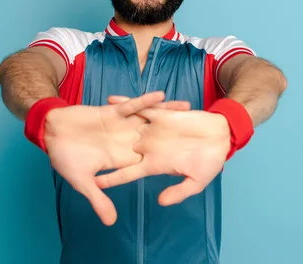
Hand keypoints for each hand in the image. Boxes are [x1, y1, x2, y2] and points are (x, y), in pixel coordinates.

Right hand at [43, 91, 189, 225]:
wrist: (50, 132)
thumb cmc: (64, 158)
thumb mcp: (81, 182)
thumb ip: (98, 198)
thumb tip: (110, 221)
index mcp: (121, 159)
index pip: (148, 161)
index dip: (167, 161)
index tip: (188, 160)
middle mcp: (126, 141)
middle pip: (157, 137)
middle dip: (176, 134)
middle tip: (199, 131)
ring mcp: (121, 125)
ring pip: (149, 118)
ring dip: (167, 113)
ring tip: (189, 108)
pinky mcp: (113, 111)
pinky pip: (133, 105)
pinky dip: (145, 101)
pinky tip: (161, 95)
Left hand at [94, 109, 230, 205]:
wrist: (222, 137)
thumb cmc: (211, 161)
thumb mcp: (196, 182)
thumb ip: (178, 192)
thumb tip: (160, 202)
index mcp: (155, 164)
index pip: (128, 173)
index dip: (111, 178)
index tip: (93, 184)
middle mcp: (150, 146)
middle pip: (121, 149)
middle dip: (102, 149)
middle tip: (79, 150)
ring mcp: (155, 130)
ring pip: (126, 126)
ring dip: (109, 123)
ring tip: (88, 119)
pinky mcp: (162, 115)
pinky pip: (141, 107)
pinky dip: (127, 103)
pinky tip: (111, 100)